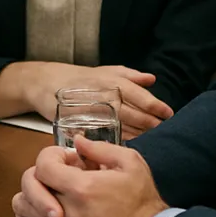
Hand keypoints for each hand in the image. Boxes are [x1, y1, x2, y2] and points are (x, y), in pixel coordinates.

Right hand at [0, 61, 172, 139]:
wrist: (46, 83)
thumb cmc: (79, 78)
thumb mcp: (104, 70)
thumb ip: (129, 75)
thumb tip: (152, 79)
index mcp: (112, 82)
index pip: (141, 97)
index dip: (156, 108)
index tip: (169, 116)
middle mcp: (105, 95)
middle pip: (134, 115)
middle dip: (151, 125)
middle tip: (164, 133)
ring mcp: (93, 110)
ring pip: (122, 127)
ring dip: (138, 134)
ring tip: (151, 141)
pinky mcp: (82, 123)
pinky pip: (104, 135)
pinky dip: (117, 141)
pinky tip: (127, 145)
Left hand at [0, 137, 167, 216]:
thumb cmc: (143, 204)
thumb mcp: (131, 165)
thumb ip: (100, 149)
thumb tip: (77, 142)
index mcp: (80, 188)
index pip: (43, 166)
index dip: (51, 158)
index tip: (68, 161)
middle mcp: (67, 213)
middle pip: (28, 189)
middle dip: (37, 179)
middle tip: (55, 181)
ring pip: (25, 216)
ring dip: (29, 203)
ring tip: (40, 199)